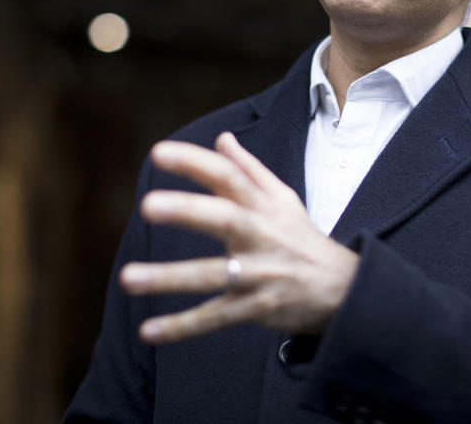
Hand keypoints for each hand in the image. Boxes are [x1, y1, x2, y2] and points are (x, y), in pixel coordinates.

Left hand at [119, 132, 358, 342]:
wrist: (342, 288)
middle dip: (188, 211)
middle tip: (148, 205)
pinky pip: (215, 317)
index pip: (228, 176)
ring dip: (170, 277)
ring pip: (212, 274)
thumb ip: (249, 169)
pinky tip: (149, 331)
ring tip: (128, 278)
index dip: (194, 162)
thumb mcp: (283, 199)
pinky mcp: (256, 308)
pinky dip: (183, 326)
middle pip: (224, 218)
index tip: (158, 152)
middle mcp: (261, 234)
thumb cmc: (302, 238)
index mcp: (263, 204)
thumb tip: (222, 138)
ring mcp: (259, 273)